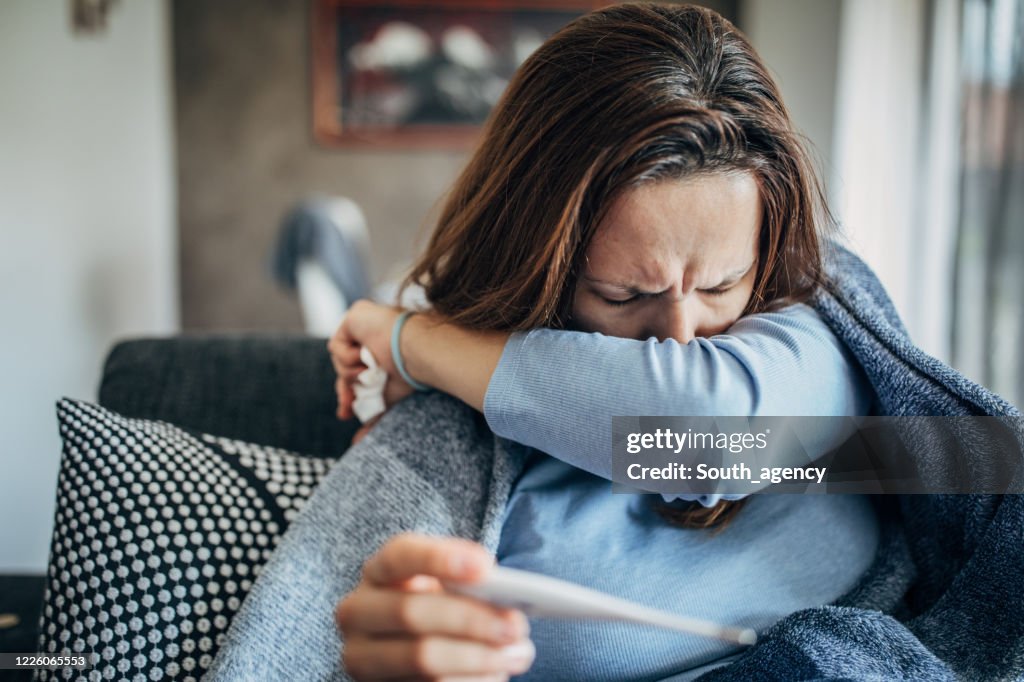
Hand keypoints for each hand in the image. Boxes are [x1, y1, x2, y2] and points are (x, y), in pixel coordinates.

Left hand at [327, 300, 414, 421]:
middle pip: (344, 367)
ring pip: (339, 359)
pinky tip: (366, 357)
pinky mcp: (355, 316)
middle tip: (347, 408)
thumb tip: (356, 443)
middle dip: (344, 389)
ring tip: (370, 372)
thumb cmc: (410, 375)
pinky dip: (349, 358)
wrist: (415, 353)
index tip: (346, 414)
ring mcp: (363, 324)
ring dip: (352, 373)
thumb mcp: (387, 399)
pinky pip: (337, 346)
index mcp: (382, 351)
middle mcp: (372, 335)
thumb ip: (372, 415)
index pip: (357, 373)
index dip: (349, 392)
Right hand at [335, 533, 534, 680]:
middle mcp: (357, 612)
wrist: (413, 651)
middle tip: (516, 625)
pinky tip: (496, 675)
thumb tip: (504, 597)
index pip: (399, 556)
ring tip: (517, 654)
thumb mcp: (446, 589)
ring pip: (422, 658)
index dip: (439, 558)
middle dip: (470, 619)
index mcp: (377, 572)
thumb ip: (466, 584)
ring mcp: (361, 657)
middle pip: (411, 611)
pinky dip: (470, 681)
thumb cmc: (440, 609)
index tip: (485, 568)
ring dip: (478, 657)